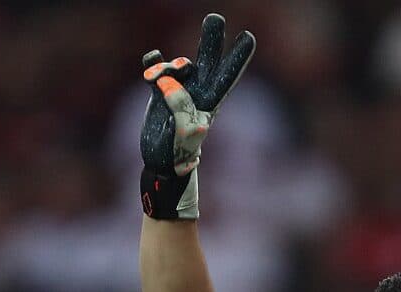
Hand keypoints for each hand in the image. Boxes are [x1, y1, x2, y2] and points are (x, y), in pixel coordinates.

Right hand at [139, 14, 255, 219]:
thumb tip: (168, 82)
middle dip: (211, 39)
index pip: (227, 75)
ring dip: (170, 63)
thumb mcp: (183, 132)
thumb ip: (178, 104)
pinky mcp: (159, 93)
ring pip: (179, 64)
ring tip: (155, 75)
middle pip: (207, 60)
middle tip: (216, 18)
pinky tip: (150, 64)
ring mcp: (178, 91)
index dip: (237, 56)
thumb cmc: (178, 154)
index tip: (249, 37)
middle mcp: (197, 92)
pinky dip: (153, 63)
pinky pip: (156, 69)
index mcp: (210, 102)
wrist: (162, 164)